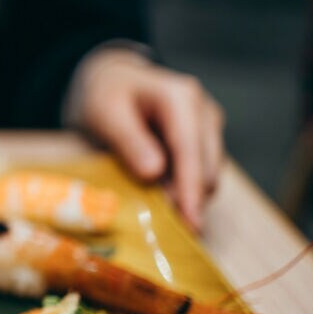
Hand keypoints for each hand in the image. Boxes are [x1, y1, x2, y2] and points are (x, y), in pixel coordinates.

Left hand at [72, 48, 224, 230]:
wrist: (110, 82)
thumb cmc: (104, 96)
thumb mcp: (105, 114)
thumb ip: (129, 141)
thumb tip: (154, 173)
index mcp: (181, 98)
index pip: (191, 151)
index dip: (190, 190)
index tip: (189, 223)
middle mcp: (202, 111)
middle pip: (207, 168)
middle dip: (191, 201)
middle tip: (165, 232)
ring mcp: (206, 127)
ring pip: (208, 175)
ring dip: (187, 198)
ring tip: (159, 219)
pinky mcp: (202, 142)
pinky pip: (198, 174)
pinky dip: (183, 191)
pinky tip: (161, 203)